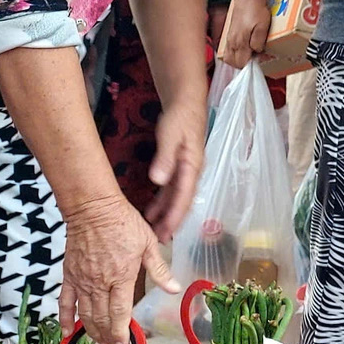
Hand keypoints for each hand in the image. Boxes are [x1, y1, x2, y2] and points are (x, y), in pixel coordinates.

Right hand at [61, 194, 177, 343]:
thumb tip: (174, 288)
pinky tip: (68, 332)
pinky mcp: (69, 275)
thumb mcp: (148, 244)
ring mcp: (82, 280)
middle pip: (100, 318)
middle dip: (107, 336)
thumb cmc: (123, 223)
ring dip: (91, 331)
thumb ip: (159, 270)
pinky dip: (65, 318)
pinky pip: (65, 301)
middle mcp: (99, 282)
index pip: (119, 312)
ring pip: (84, 313)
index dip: (121, 332)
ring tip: (99, 342)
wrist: (93, 209)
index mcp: (121, 277)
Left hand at [144, 98, 205, 238]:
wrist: (186, 102)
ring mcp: (186, 170)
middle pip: (182, 202)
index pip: (185, 196)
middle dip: (172, 222)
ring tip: (153, 232)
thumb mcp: (170, 135)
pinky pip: (171, 190)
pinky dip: (162, 203)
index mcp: (193, 166)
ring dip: (166, 215)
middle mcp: (192, 172)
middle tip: (160, 241)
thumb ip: (165, 158)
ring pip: (176, 198)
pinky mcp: (178, 167)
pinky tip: (151, 212)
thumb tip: (158, 181)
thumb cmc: (180, 117)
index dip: (175, 216)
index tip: (166, 231)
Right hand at [216, 0, 271, 68]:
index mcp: (240, 42)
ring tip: (249, 55)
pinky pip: (228, 49)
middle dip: (242, 65)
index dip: (250, 66)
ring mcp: (229, 37)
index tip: (259, 61)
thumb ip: (259, 42)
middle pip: (232, 62)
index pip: (240, 63)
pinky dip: (234, 52)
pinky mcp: (229, 32)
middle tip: (254, 60)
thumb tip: (256, 52)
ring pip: (228, 56)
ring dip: (237, 59)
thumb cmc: (257, 11)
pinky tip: (244, 48)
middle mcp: (232, 41)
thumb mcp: (263, 27)